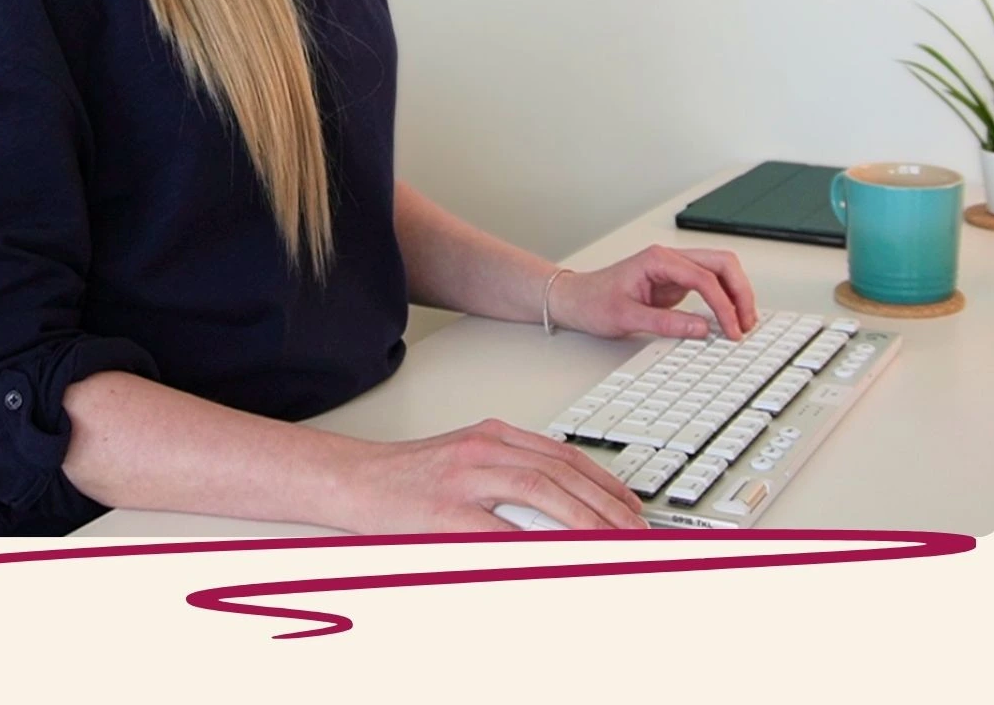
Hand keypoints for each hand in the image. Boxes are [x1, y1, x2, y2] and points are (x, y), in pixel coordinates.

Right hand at [342, 419, 649, 532]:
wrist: (356, 480)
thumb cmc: (411, 478)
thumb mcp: (468, 461)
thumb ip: (511, 474)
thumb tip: (564, 505)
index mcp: (494, 436)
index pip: (564, 455)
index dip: (604, 481)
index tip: (630, 506)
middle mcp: (485, 449)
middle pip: (561, 473)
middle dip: (606, 503)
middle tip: (636, 532)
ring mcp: (466, 478)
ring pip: (541, 491)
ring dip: (585, 519)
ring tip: (613, 543)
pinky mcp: (448, 511)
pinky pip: (501, 530)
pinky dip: (536, 545)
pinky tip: (561, 558)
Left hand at [546, 244, 757, 340]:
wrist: (574, 299)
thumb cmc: (593, 301)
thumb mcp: (627, 317)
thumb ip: (666, 323)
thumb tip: (702, 329)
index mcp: (658, 259)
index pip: (704, 277)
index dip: (723, 305)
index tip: (731, 329)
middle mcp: (669, 259)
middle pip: (721, 263)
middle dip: (740, 292)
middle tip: (746, 323)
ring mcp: (674, 269)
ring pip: (719, 270)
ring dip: (736, 294)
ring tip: (743, 322)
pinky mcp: (675, 282)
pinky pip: (709, 284)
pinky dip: (724, 299)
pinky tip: (729, 318)